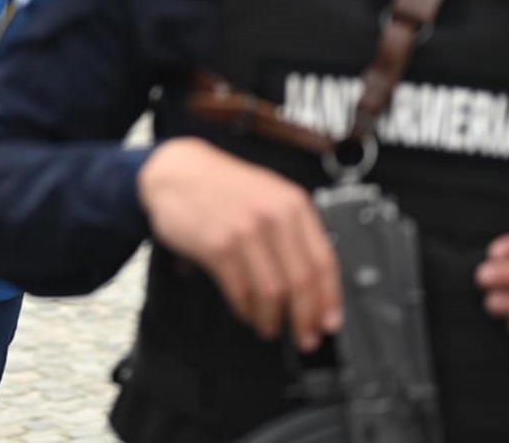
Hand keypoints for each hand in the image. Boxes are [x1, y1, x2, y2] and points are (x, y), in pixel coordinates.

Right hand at [138, 137, 341, 351]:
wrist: (179, 171)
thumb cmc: (224, 186)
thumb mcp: (270, 196)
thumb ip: (295, 232)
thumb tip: (317, 284)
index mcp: (293, 205)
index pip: (324, 261)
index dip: (329, 299)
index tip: (329, 322)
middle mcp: (273, 216)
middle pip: (301, 282)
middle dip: (305, 319)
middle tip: (305, 337)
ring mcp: (244, 230)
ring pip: (271, 292)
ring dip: (273, 319)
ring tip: (271, 327)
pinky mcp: (217, 245)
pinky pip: (240, 290)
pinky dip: (246, 309)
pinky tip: (247, 312)